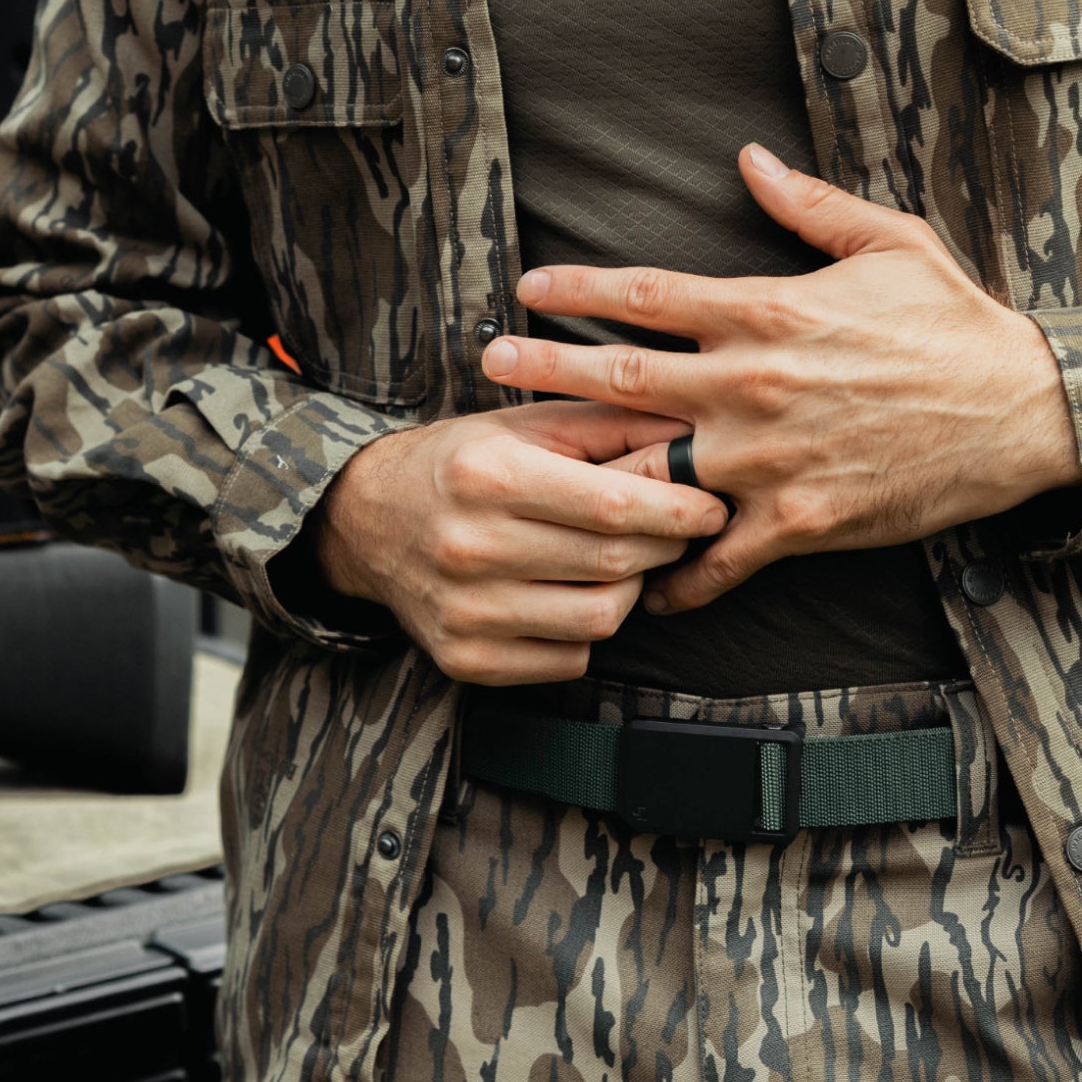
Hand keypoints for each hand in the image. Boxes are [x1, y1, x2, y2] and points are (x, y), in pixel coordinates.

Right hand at [310, 401, 729, 684]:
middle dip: (666, 547)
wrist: (367, 520)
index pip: (615, 506)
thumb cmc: (464, 463)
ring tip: (623, 561)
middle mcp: (470, 547)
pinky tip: (576, 594)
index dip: (680, 510)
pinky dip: (589, 630)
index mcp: (489, 476)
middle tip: (680, 530)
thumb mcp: (529, 424)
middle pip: (614, 563)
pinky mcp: (465, 658)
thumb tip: (698, 434)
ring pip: (600, 619)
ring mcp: (465, 611)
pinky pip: (569, 658)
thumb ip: (615, 425)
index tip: (713, 506)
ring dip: (630, 591)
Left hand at [478, 143, 1080, 611]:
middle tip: (488, 369)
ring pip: (651, 474)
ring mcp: (770, 460)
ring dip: (587, 481)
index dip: (577, 292)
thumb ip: (808, 206)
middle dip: (544, 374)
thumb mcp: (891, 243)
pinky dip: (670, 574)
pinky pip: (713, 559)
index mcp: (770, 312)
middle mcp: (754, 386)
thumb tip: (750, 159)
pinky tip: (636, 582)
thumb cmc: (957, 325)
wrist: (1023, 412)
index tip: (527, 291)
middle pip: (620, 381)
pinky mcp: (798, 521)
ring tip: (532, 485)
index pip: (647, 297)